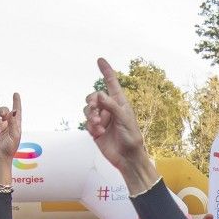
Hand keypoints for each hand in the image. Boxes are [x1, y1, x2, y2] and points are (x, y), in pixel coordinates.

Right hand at [0, 93, 22, 184]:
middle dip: (2, 110)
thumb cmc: (9, 148)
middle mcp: (7, 123)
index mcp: (15, 124)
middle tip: (2, 114)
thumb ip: (13, 123)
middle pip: (3, 110)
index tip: (16, 94)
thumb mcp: (15, 135)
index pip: (16, 111)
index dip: (16, 102)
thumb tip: (13, 111)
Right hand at [84, 59, 159, 193]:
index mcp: (120, 103)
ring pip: (88, 109)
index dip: (106, 71)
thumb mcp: (125, 119)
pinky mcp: (95, 130)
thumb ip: (112, 105)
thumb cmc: (131, 137)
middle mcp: (109, 109)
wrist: (127, 157)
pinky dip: (91, 126)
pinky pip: (87, 122)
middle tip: (95, 109)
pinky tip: (98, 133)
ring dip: (91, 115)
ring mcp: (102, 119)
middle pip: (94, 97)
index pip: (112, 83)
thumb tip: (100, 94)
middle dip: (92, 101)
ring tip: (99, 125)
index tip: (100, 60)